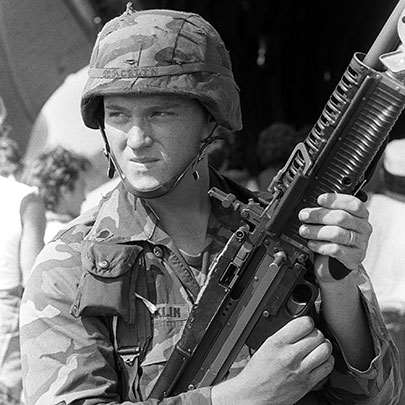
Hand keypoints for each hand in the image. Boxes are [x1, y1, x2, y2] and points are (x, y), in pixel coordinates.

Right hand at [212, 316, 333, 404]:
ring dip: (323, 346)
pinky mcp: (307, 383)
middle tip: (312, 337)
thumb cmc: (257, 372)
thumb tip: (301, 326)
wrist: (253, 396)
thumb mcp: (266, 345)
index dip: (308, 322)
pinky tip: (320, 360)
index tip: (307, 324)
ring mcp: (300, 370)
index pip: (305, 323)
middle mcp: (290, 355)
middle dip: (316, 334)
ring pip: (325, 349)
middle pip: (317, 335)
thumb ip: (284, 335)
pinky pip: (327, 366)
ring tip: (318, 347)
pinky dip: (327, 360)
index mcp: (277, 342)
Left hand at [298, 193, 371, 281]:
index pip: (353, 203)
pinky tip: (312, 244)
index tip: (319, 199)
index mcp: (360, 215)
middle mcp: (363, 227)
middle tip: (304, 216)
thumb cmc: (334, 237)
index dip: (335, 200)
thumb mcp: (333, 222)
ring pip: (337, 233)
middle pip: (341, 218)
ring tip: (304, 230)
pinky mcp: (354, 257)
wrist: (337, 263)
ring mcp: (361, 243)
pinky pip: (336, 249)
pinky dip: (320, 246)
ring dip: (316, 231)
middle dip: (319, 215)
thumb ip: (326, 212)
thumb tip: (309, 209)